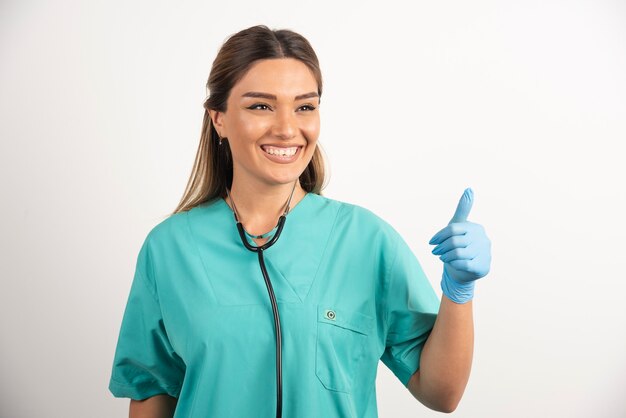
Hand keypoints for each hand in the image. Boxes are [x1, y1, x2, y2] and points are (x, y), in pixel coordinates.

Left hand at [428, 188, 490, 302]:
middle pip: (454, 241)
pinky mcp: (483, 267)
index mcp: (476, 228)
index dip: (439, 236)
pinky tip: (452, 264)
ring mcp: (485, 254)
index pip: (453, 229)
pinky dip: (453, 264)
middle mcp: (483, 239)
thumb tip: (470, 188)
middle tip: (436, 252)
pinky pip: (463, 264)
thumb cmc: (459, 245)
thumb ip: (463, 208)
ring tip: (443, 257)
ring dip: (446, 256)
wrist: (463, 270)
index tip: (432, 242)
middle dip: (441, 247)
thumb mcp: (458, 226)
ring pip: (457, 253)